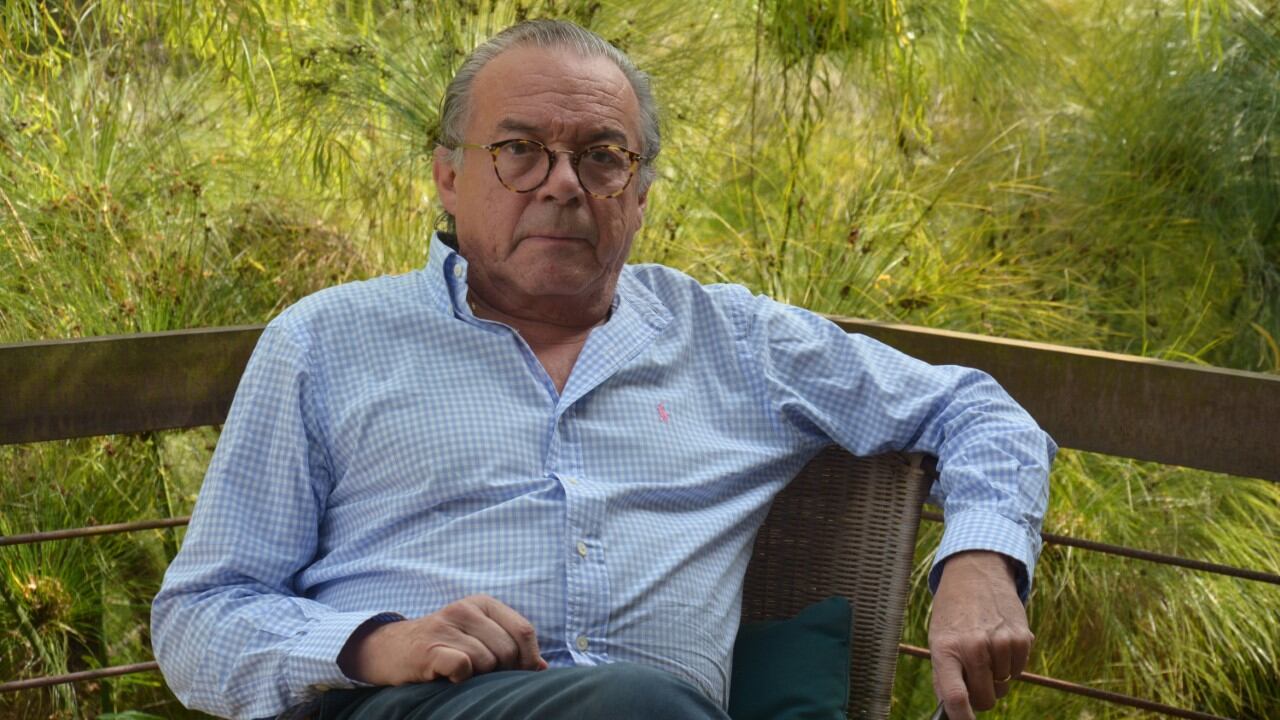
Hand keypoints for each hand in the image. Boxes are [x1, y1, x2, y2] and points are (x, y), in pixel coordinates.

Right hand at [338, 594, 547, 684]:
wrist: (388, 649)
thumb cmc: (441, 645)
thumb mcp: (476, 634)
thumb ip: (508, 644)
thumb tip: (542, 667)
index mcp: (482, 603)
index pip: (523, 631)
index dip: (528, 658)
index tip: (518, 672)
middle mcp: (465, 610)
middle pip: (508, 650)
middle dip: (502, 670)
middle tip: (483, 674)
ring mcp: (446, 627)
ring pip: (487, 661)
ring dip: (479, 676)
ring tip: (462, 673)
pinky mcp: (429, 649)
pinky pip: (464, 666)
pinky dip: (461, 677)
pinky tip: (450, 676)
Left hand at [928, 551, 1032, 719]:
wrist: (975, 574)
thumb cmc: (953, 613)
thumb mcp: (938, 639)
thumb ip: (944, 676)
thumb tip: (954, 711)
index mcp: (946, 648)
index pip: (956, 697)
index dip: (963, 719)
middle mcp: (974, 646)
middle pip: (985, 699)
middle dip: (980, 696)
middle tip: (973, 678)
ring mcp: (1000, 643)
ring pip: (1003, 687)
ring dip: (995, 677)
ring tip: (984, 650)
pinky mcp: (1022, 638)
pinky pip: (1018, 672)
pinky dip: (1009, 665)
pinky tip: (998, 642)